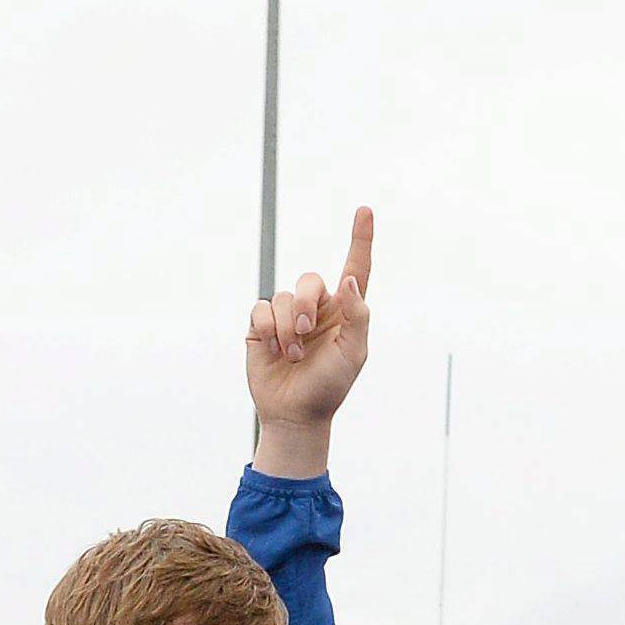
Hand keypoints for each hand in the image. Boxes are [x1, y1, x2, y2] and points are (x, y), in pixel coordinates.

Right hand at [247, 206, 372, 477]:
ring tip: (292, 356)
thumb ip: (356, 316)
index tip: (365, 210)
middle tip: (305, 333)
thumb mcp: (354, 354)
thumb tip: (348, 279)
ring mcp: (287, 316)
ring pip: (282, 297)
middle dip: (305, 304)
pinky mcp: (261, 326)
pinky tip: (271, 350)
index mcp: (345, 310)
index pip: (355, 267)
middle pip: (309, 279)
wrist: (296, 414)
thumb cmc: (330, 386)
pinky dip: (266, 329)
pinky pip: (260, 309)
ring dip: (286, 329)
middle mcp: (316, 307)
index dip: (360, 239)